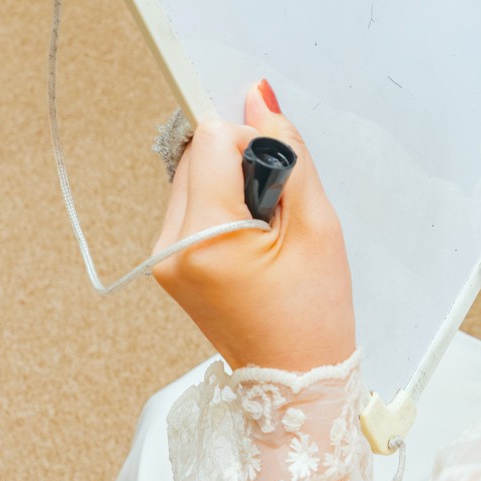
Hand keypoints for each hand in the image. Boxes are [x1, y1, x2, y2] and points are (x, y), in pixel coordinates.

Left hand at [152, 82, 354, 371]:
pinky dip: (222, 207)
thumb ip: (287, 153)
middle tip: (277, 212)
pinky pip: (191, 205)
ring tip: (266, 231)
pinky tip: (251, 239)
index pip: (211, 140)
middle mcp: (170, 247)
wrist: (297, 381)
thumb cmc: (311, 316)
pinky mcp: (169, 264)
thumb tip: (260, 99)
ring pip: (191, 176)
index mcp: (203, 239)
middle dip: (241, 164)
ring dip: (231, 184)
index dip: (254, 143)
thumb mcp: (317, 225)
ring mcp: (164, 258)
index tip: (278, 172)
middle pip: (195, 154)